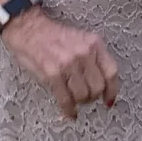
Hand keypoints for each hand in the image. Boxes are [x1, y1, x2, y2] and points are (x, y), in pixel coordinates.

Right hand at [1, 10, 119, 119]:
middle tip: (87, 99)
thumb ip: (94, 57)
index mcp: (94, 43)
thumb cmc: (54, 35)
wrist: (29, 28)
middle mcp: (84, 52)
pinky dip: (68, 109)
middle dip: (92, 97)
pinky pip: (65, 99)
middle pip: (98, 87)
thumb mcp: (82, 40)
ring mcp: (69, 63)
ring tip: (75, 101)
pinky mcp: (52, 73)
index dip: (112, 90)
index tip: (109, 100)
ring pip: (83, 95)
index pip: (111, 72)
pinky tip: (69, 112)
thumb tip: (103, 83)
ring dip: (80, 102)